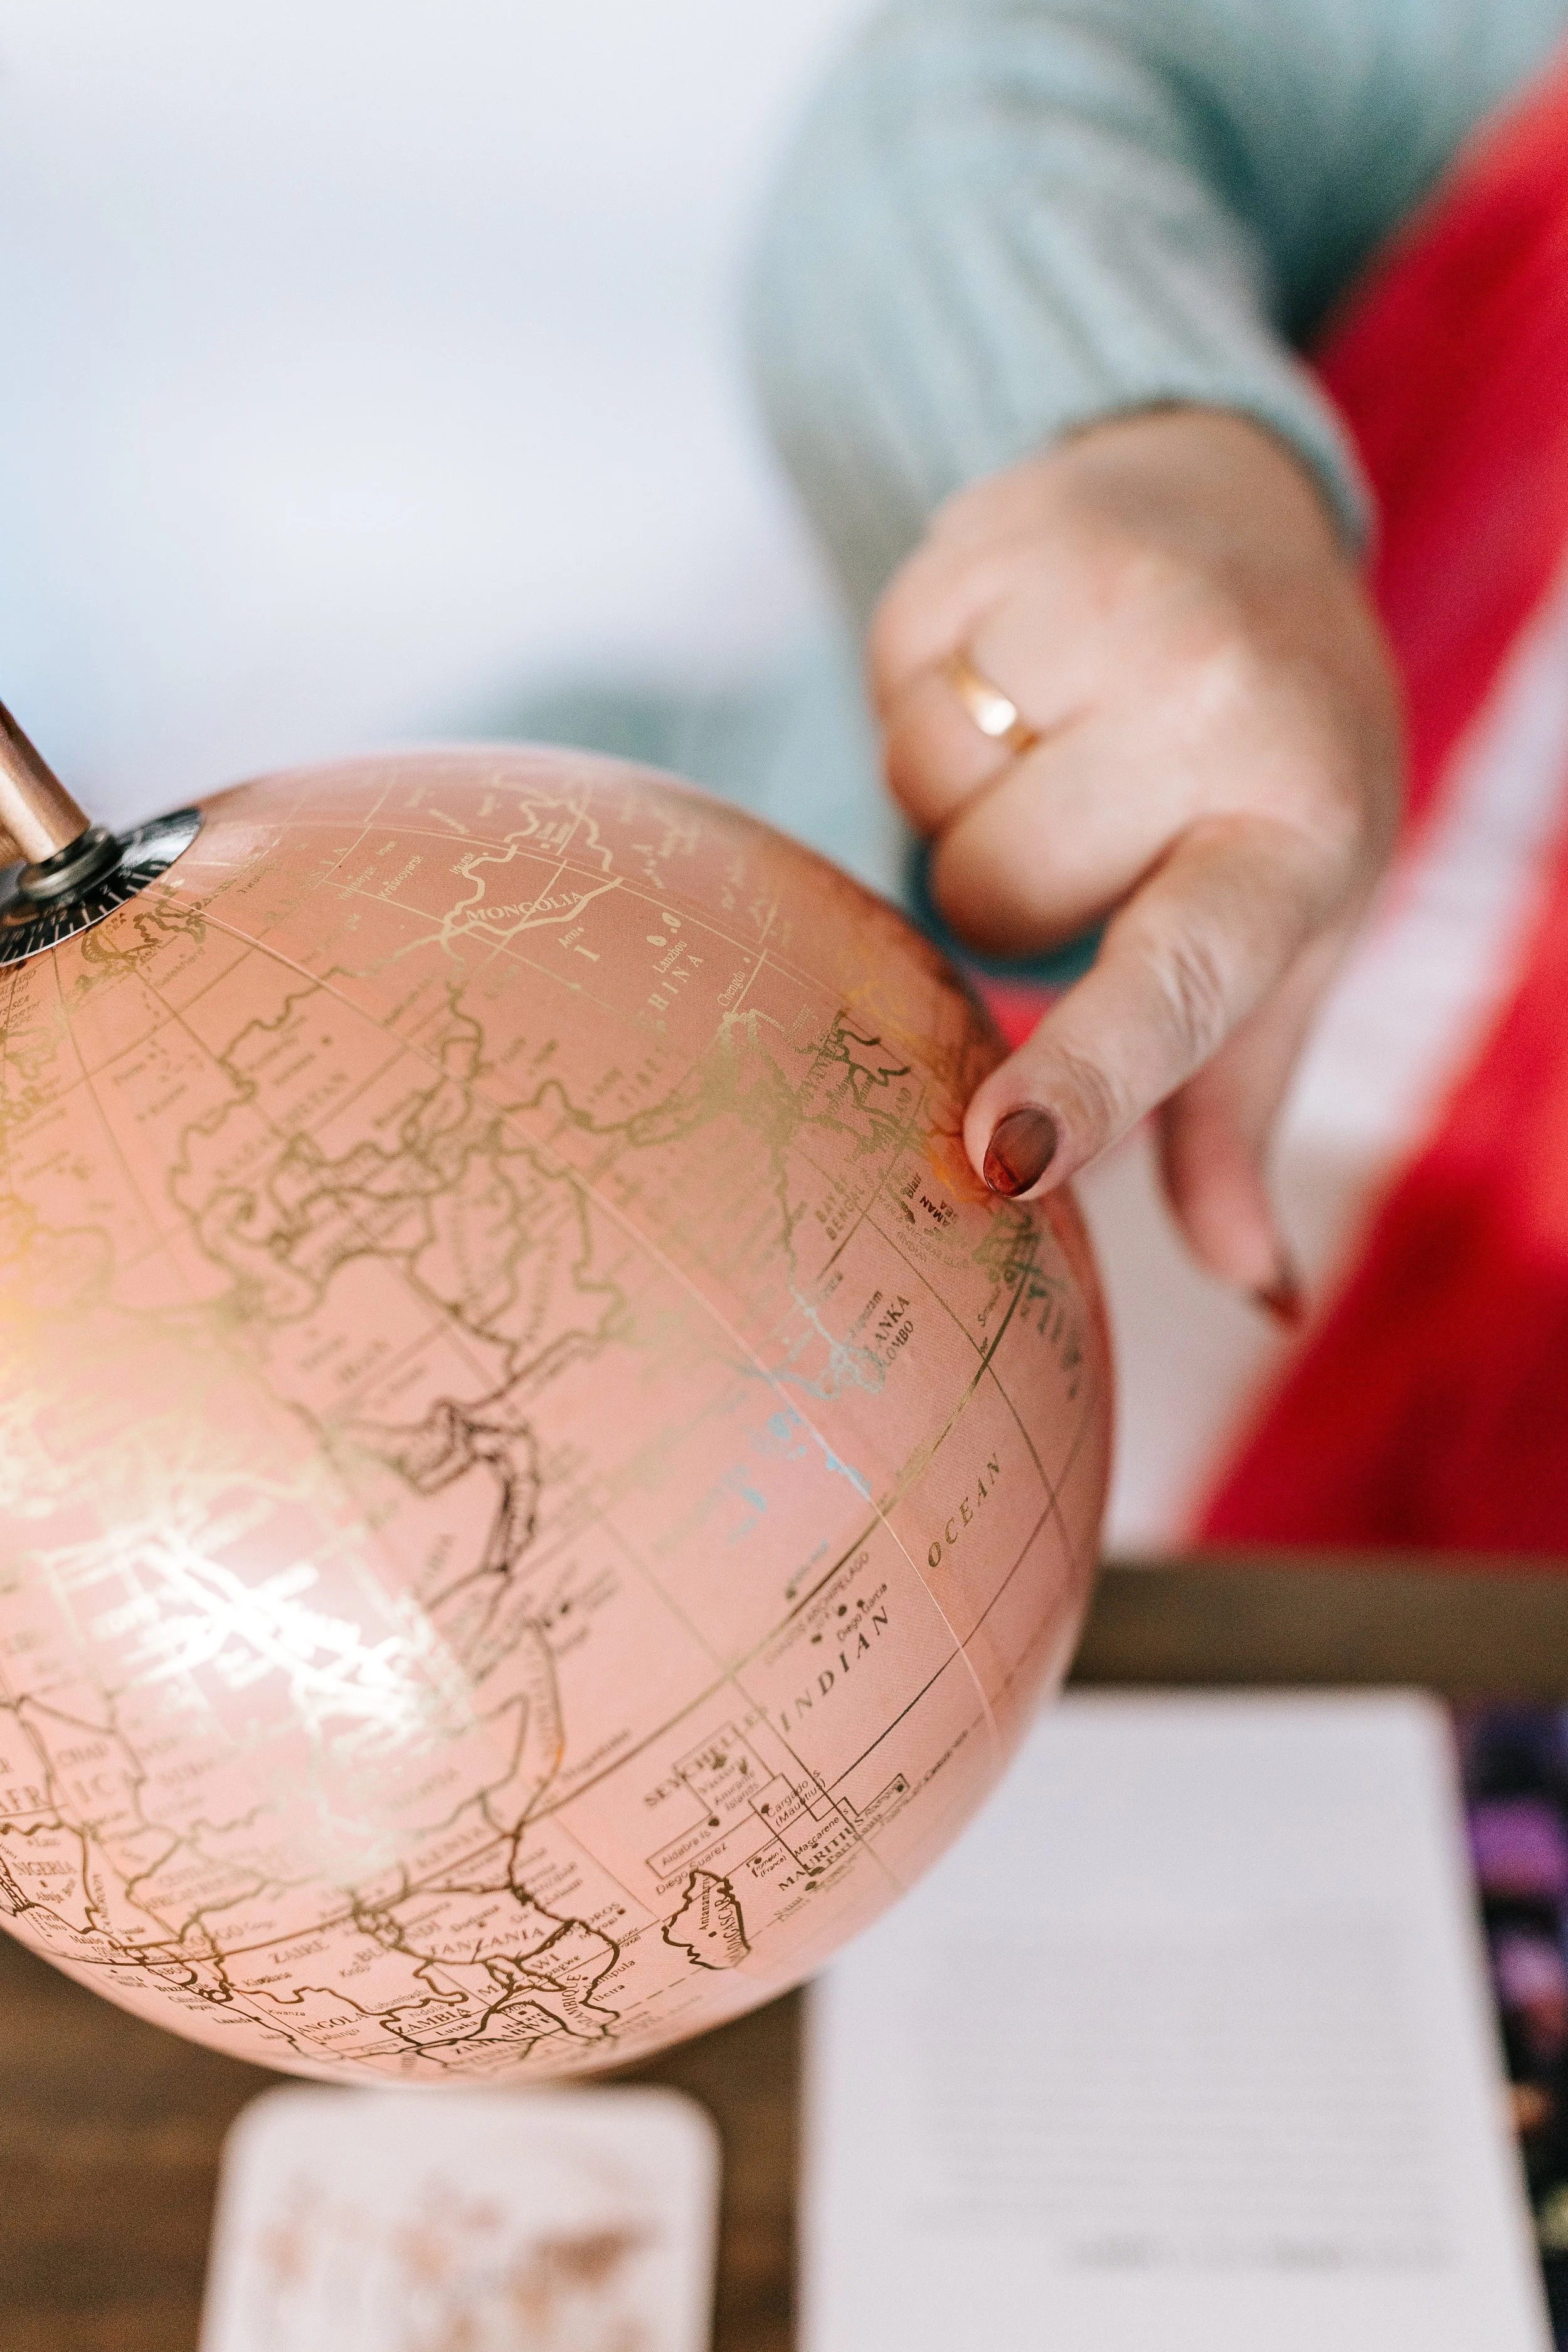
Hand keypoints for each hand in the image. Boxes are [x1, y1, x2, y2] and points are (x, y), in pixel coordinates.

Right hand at [870, 408, 1403, 1312]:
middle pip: (994, 902)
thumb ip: (1239, 1110)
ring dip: (963, 790)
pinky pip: (891, 686)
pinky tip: (1008, 664)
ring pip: (925, 795)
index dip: (1086, 1078)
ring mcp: (1107, 603)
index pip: (1178, 983)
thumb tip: (1261, 1294)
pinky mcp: (997, 538)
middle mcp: (1221, 707)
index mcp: (1299, 834)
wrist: (1232, 511)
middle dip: (1009, 887)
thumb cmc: (1267, 768)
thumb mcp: (1288, 931)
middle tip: (1088, 818)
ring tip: (1050, 732)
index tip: (1004, 1164)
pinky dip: (926, 697)